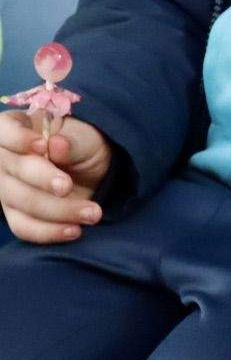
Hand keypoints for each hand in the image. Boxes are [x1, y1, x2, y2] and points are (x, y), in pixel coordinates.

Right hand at [0, 112, 110, 244]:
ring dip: (57, 211)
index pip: (3, 130)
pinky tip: (74, 230)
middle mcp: (3, 159)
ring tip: (92, 213)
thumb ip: (72, 141)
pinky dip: (49, 231)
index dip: (17, 138)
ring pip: (21, 202)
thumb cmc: (83, 146)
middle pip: (12, 170)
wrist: (91, 172)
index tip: (42, 144)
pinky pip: (23, 227)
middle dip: (43, 180)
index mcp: (15, 128)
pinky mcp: (17, 213)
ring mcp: (6, 188)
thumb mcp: (86, 137)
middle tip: (68, 186)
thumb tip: (56, 144)